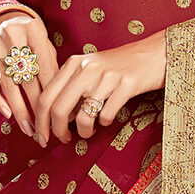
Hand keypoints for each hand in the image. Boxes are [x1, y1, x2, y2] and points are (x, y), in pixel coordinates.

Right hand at [0, 9, 59, 140]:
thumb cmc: (29, 35)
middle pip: (27, 78)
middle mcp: (13, 35)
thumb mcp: (44, 40)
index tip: (59, 113)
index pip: (45, 67)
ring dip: (20, 110)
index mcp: (34, 30)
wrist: (1, 17)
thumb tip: (63, 94)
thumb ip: (51, 62)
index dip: (52, 92)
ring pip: (9, 85)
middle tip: (45, 129)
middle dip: (37, 107)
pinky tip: (8, 114)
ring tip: (29, 128)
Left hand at [32, 29, 166, 146]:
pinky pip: (106, 115)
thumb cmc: (119, 66)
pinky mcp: (126, 84)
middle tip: (63, 140)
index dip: (40, 121)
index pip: (45, 96)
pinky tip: (108, 118)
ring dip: (83, 131)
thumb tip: (54, 120)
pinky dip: (104, 123)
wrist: (154, 53)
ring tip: (89, 131)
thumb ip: (70, 88)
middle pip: (58, 109)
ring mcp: (107, 75)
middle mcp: (87, 67)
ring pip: (82, 116)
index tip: (41, 136)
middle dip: (56, 131)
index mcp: (73, 63)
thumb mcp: (90, 70)